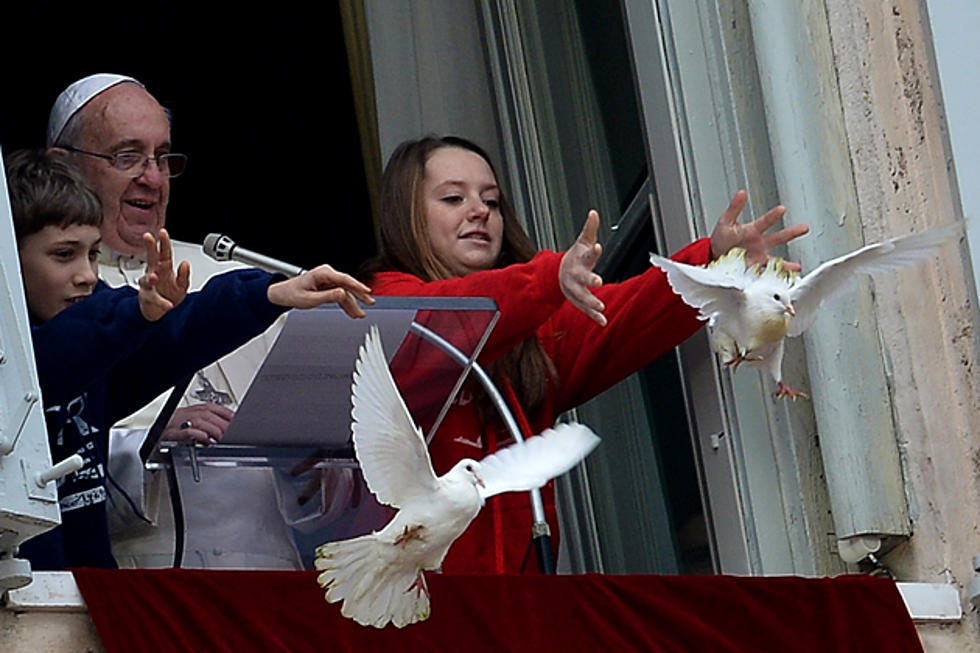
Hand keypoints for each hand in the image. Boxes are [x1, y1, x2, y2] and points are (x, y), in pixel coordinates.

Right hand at [138, 229, 190, 320]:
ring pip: (148, 279)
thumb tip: (185, 263)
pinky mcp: (148, 298)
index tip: (162, 232)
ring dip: (151, 278)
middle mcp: (155, 273)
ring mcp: (149, 286)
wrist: (160, 312)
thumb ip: (184, 275)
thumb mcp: (182, 285)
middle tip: (148, 237)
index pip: (164, 253)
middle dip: (150, 247)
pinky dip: (161, 302)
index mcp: (164, 268)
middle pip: (151, 258)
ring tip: (154, 277)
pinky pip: (154, 299)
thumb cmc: (169, 294)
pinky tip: (168, 305)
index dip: (163, 242)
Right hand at [162, 403, 233, 445]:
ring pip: (198, 421)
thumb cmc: (171, 432)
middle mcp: (184, 414)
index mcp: (190, 411)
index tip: (235, 419)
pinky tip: (206, 440)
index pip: (210, 407)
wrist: (150, 439)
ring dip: (213, 429)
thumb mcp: (189, 423)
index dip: (225, 412)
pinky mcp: (170, 435)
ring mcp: (177, 424)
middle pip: (207, 414)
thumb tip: (224, 427)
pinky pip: (185, 432)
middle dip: (221, 423)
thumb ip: (206, 424)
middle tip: (231, 432)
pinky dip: (197, 434)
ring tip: (221, 437)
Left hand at [267, 264, 373, 316]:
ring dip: (352, 304)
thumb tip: (343, 294)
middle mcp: (327, 275)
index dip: (357, 286)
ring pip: (345, 292)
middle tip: (370, 302)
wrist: (283, 294)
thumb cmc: (293, 294)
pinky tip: (352, 312)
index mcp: (323, 273)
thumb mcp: (310, 299)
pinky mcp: (328, 287)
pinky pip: (340, 295)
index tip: (367, 291)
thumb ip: (328, 297)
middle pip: (348, 285)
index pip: (344, 279)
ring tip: (360, 314)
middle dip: (359, 295)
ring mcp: (328, 281)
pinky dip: (345, 304)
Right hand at [560, 210, 605, 326]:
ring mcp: (576, 289)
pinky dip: (594, 316)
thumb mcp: (582, 242)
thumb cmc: (575, 257)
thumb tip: (594, 212)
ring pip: (582, 297)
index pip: (587, 254)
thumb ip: (589, 229)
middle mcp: (576, 276)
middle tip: (598, 281)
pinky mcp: (578, 300)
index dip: (592, 251)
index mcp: (579, 260)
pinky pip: (586, 310)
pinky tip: (603, 322)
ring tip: (600, 307)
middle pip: (582, 278)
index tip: (598, 246)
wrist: (557, 274)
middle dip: (589, 280)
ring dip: (591, 302)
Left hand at [709, 190, 808, 270]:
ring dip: (787, 264)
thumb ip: (734, 208)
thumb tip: (742, 193)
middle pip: (778, 238)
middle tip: (804, 227)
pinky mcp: (756, 270)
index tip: (782, 209)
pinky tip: (782, 281)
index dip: (773, 216)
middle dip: (792, 233)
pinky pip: (767, 274)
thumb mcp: (725, 222)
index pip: (765, 222)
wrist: (714, 257)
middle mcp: (760, 244)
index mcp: (753, 231)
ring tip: (797, 267)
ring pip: (776, 260)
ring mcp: (759, 258)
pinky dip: (774, 278)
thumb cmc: (722, 239)